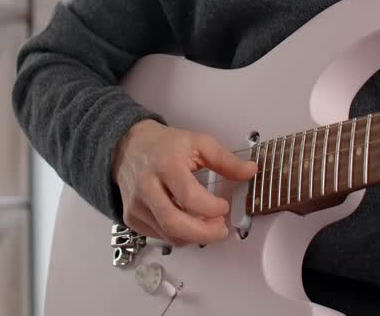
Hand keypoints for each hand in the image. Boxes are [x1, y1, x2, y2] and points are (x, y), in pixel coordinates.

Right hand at [111, 119, 256, 245]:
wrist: (129, 147)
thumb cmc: (164, 145)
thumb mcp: (199, 143)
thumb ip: (226, 160)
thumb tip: (250, 171)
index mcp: (166, 164)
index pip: (190, 196)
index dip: (212, 208)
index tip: (223, 205)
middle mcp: (147, 186)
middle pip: (175, 224)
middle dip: (205, 233)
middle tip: (221, 229)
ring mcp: (137, 205)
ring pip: (169, 235)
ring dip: (194, 237)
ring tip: (207, 224)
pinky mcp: (132, 218)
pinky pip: (160, 237)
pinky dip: (179, 235)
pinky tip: (188, 223)